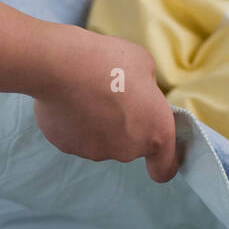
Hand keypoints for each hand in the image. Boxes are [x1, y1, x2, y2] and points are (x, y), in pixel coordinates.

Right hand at [30, 25, 179, 183]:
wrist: (63, 66)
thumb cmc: (111, 61)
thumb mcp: (144, 66)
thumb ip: (147, 90)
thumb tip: (138, 95)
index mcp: (156, 132)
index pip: (165, 168)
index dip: (161, 161)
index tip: (153, 150)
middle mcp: (128, 150)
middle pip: (130, 146)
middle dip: (124, 125)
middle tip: (112, 94)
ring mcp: (97, 152)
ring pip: (101, 140)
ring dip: (98, 123)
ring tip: (86, 93)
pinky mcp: (68, 147)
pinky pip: (76, 136)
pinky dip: (74, 122)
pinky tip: (69, 98)